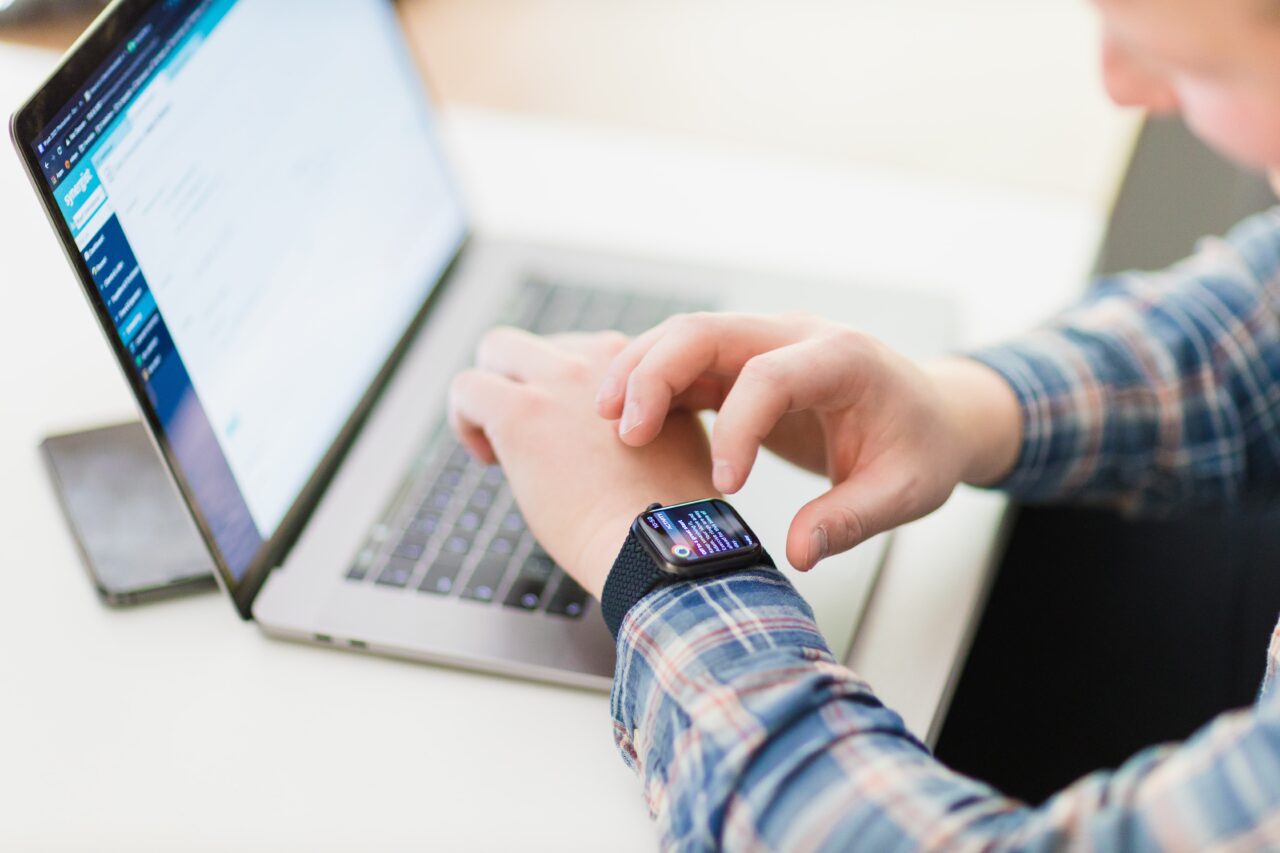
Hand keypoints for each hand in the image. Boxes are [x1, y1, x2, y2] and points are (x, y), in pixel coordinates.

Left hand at [448, 328, 718, 598]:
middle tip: (527, 430)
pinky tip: (487, 457)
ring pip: (498, 347)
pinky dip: (465, 417)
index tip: (571, 436)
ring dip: (492, 388)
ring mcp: (558, 381)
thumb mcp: (675, 440)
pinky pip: (469, 388)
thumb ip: (643, 419)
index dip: (568, 394)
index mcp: (638, 366)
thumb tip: (605, 436)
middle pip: (541, 342)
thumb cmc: (668, 512)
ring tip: (497, 440)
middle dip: (525, 377)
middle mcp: (598, 360)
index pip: (585, 353)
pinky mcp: (521, 412)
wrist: (658, 539)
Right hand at [595, 313, 1020, 570]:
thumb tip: (799, 553)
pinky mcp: (742, 364)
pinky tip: (624, 423)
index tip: (727, 487)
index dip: (738, 429)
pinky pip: (686, 363)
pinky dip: (650, 386)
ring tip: (606, 422)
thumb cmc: (919, 448)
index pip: (770, 376)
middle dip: (655, 375)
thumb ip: (851, 521)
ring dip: (639, 372)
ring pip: (683, 337)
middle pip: (706, 331)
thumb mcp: (905, 492)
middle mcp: (794, 336)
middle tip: (623, 433)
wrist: (929, 415)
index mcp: (841, 358)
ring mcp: (763, 344)